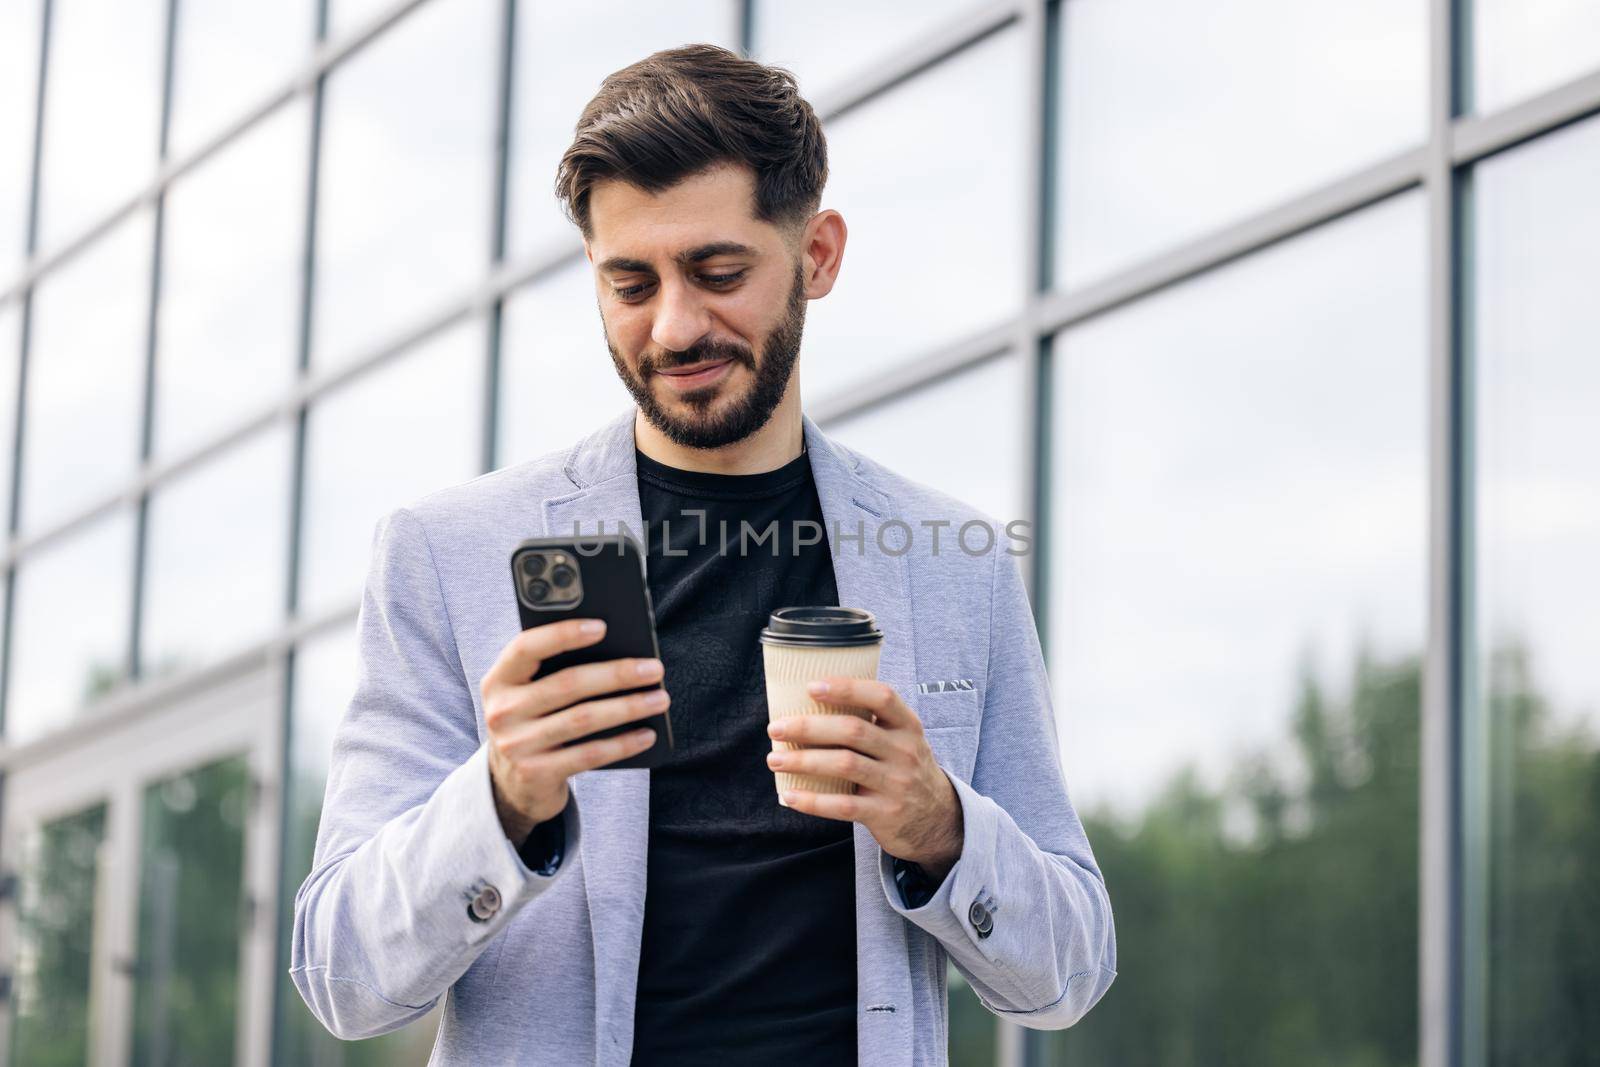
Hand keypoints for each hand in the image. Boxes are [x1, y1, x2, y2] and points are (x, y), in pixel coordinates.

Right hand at [479, 618, 669, 840]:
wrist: (512, 782)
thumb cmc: (534, 720)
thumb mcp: (529, 693)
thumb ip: (555, 669)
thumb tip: (619, 651)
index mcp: (499, 679)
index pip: (526, 647)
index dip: (563, 634)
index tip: (602, 626)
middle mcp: (502, 711)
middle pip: (567, 684)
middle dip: (617, 674)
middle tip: (654, 669)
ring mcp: (516, 745)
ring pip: (583, 719)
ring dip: (628, 707)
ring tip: (660, 698)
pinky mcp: (535, 773)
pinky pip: (588, 755)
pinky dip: (622, 744)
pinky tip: (647, 734)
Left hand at [766, 676, 963, 880]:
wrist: (938, 821)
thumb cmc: (906, 771)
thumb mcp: (903, 742)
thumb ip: (872, 724)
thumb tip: (813, 704)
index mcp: (908, 726)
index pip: (881, 697)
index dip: (847, 688)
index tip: (811, 687)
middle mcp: (905, 752)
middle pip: (853, 731)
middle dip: (809, 727)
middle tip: (776, 728)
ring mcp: (896, 784)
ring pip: (844, 765)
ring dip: (803, 761)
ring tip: (775, 759)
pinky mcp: (884, 814)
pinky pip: (843, 805)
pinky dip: (813, 801)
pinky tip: (790, 795)